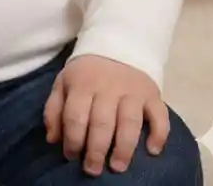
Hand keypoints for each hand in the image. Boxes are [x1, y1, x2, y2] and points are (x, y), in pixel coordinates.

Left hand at [43, 54, 168, 176]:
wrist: (118, 42)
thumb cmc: (87, 72)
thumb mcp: (64, 82)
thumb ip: (55, 109)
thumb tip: (53, 140)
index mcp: (83, 83)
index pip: (75, 116)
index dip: (72, 140)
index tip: (71, 156)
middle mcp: (108, 87)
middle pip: (102, 123)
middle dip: (96, 151)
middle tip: (92, 169)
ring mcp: (132, 90)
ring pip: (129, 122)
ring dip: (123, 148)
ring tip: (117, 167)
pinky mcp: (152, 93)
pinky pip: (159, 115)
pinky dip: (158, 134)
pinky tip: (152, 150)